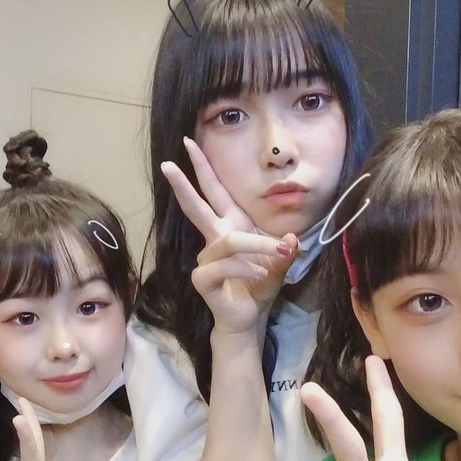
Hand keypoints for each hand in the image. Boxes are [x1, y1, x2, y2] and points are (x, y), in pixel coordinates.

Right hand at [161, 137, 298, 334]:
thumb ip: (286, 251)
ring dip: (256, 245)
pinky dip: (246, 268)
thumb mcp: (280, 265)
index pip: (213, 192)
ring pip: (228, 241)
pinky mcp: (203, 278)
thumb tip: (292, 239)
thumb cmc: (259, 287)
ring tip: (277, 253)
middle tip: (168, 163)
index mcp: (229, 226)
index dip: (202, 168)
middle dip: (184, 184)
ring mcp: (206, 259)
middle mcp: (214, 239)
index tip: (189, 143)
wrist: (250, 317)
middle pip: (196, 206)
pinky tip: (259, 274)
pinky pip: (224, 265)